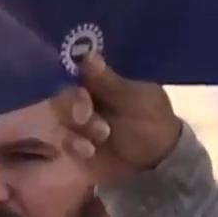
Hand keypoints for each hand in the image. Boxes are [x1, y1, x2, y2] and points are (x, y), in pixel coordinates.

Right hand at [57, 52, 182, 186]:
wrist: (158, 161)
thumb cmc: (152, 123)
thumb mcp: (136, 101)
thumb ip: (109, 83)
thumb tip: (87, 55)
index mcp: (101, 80)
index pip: (76, 70)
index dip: (72, 75)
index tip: (82, 89)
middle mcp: (84, 98)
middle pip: (63, 94)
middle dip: (74, 105)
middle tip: (86, 116)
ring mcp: (77, 122)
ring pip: (59, 118)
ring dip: (75, 127)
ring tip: (99, 137)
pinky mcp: (73, 144)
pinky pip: (61, 141)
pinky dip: (72, 144)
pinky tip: (88, 151)